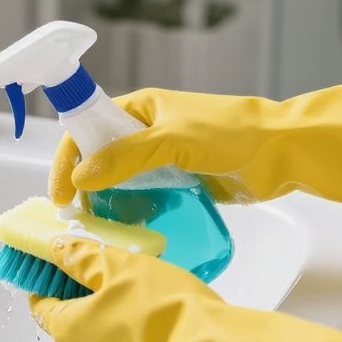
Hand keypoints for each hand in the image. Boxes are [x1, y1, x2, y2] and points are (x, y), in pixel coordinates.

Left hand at [30, 236, 341, 341]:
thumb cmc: (160, 305)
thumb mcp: (116, 264)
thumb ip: (81, 256)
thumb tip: (55, 248)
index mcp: (67, 329)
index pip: (40, 301)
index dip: (46, 276)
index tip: (57, 258)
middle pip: (68, 318)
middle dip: (78, 290)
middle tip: (98, 262)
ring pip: (96, 335)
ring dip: (104, 310)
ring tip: (128, 281)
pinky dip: (126, 331)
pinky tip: (148, 309)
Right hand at [48, 77, 341, 210]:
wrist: (283, 151)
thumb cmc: (231, 132)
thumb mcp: (172, 139)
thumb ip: (125, 156)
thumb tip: (81, 174)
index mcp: (139, 108)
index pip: (88, 128)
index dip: (68, 158)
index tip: (59, 193)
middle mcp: (146, 131)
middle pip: (100, 159)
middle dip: (85, 187)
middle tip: (78, 220)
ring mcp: (163, 158)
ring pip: (122, 183)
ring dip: (110, 204)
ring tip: (102, 231)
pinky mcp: (180, 182)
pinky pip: (147, 199)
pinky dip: (136, 214)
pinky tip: (131, 232)